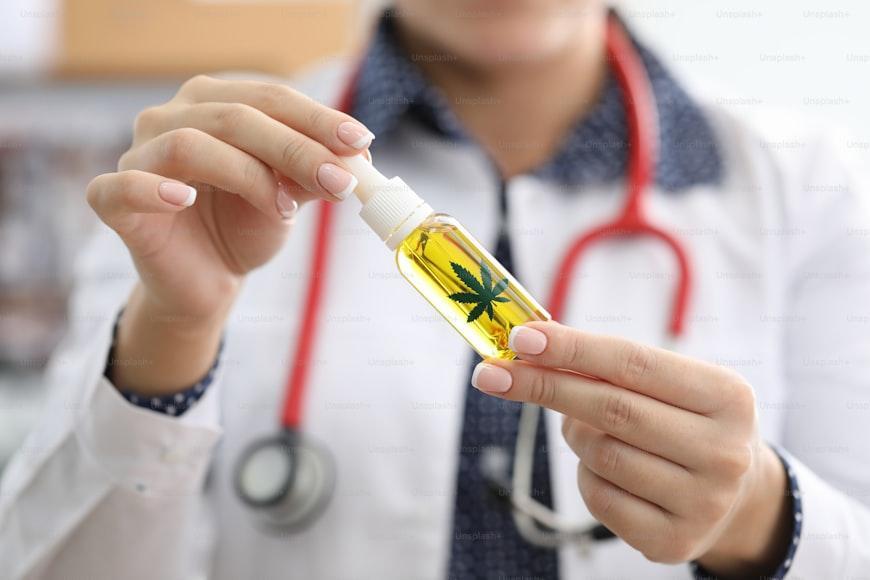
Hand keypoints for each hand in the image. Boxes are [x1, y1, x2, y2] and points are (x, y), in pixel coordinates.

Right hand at [87, 75, 372, 393]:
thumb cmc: (246, 226)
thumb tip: (357, 157)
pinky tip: (185, 200)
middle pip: (235, 117)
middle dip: (296, 149)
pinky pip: (122, 187)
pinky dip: (153, 189)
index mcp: (214, 104)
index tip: (362, 143)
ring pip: (190, 145)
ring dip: (248, 175)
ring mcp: (137, 156)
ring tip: (285, 210)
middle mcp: (171, 118)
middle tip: (340, 181)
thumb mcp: (290, 196)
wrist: (208, 279)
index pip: (269, 98)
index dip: (316, 119)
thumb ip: (315, 172)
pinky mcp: (112, 199)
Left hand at [470, 321, 790, 576]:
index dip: (572, 350)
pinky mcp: (673, 541)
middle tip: (492, 373)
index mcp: (727, 396)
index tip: (520, 339)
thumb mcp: (666, 385)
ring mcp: (703, 502)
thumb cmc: (682, 420)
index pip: (633, 363)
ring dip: (573, 433)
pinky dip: (584, 473)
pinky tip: (602, 467)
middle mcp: (724, 451)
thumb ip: (607, 367)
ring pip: (599, 454)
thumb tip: (528, 348)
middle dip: (543, 386)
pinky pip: (598, 496)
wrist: (734, 493)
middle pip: (610, 409)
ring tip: (584, 425)